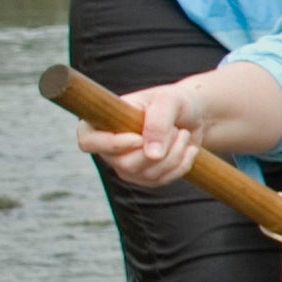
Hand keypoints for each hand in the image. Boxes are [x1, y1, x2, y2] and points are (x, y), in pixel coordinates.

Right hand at [78, 80, 214, 187]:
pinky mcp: (145, 176)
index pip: (88, 141)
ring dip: (174, 155)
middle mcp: (109, 147)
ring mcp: (126, 165)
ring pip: (147, 174)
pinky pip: (162, 180)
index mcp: (101, 122)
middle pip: (125, 164)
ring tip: (183, 134)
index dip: (112, 145)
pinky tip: (189, 149)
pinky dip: (182, 165)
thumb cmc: (174, 101)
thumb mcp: (167, 101)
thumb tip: (151, 156)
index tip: (139, 138)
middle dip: (160, 149)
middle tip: (176, 130)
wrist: (193, 115)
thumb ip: (157, 124)